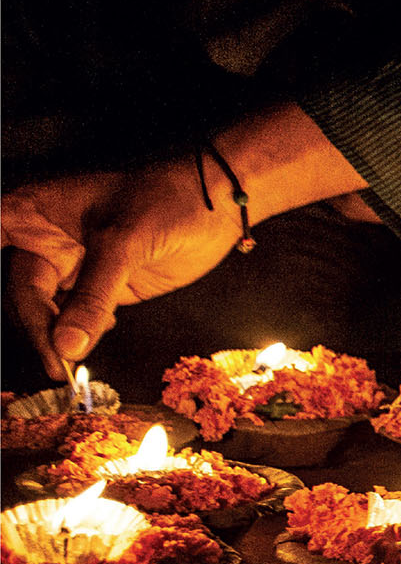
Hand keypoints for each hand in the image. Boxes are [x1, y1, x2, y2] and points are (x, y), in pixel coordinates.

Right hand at [4, 159, 245, 377]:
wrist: (215, 206)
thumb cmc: (166, 201)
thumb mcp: (123, 243)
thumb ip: (93, 297)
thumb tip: (66, 346)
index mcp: (31, 214)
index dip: (3, 287)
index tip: (18, 310)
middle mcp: (44, 242)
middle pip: (20, 293)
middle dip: (35, 327)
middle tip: (57, 361)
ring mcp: (71, 267)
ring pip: (46, 312)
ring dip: (56, 339)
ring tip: (71, 362)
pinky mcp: (99, 288)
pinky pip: (76, 319)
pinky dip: (80, 335)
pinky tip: (93, 338)